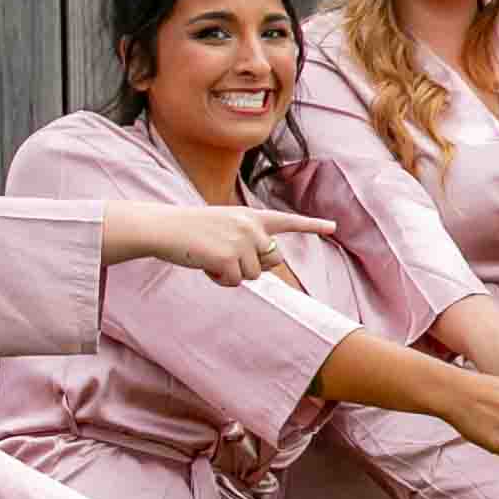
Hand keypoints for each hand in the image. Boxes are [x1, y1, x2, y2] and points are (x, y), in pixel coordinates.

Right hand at [105, 201, 339, 286]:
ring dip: (231, 273)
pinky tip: (204, 263)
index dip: (312, 225)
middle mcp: (251, 226)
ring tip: (209, 255)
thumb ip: (248, 242)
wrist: (164, 228)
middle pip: (273, 261)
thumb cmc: (191, 230)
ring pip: (253, 276)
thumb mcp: (224, 227)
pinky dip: (220, 279)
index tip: (333, 226)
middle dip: (253, 266)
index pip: (286, 221)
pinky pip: (235, 282)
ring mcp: (241, 242)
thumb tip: (264, 266)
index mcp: (250, 216)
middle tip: (224, 254)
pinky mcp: (228, 258)